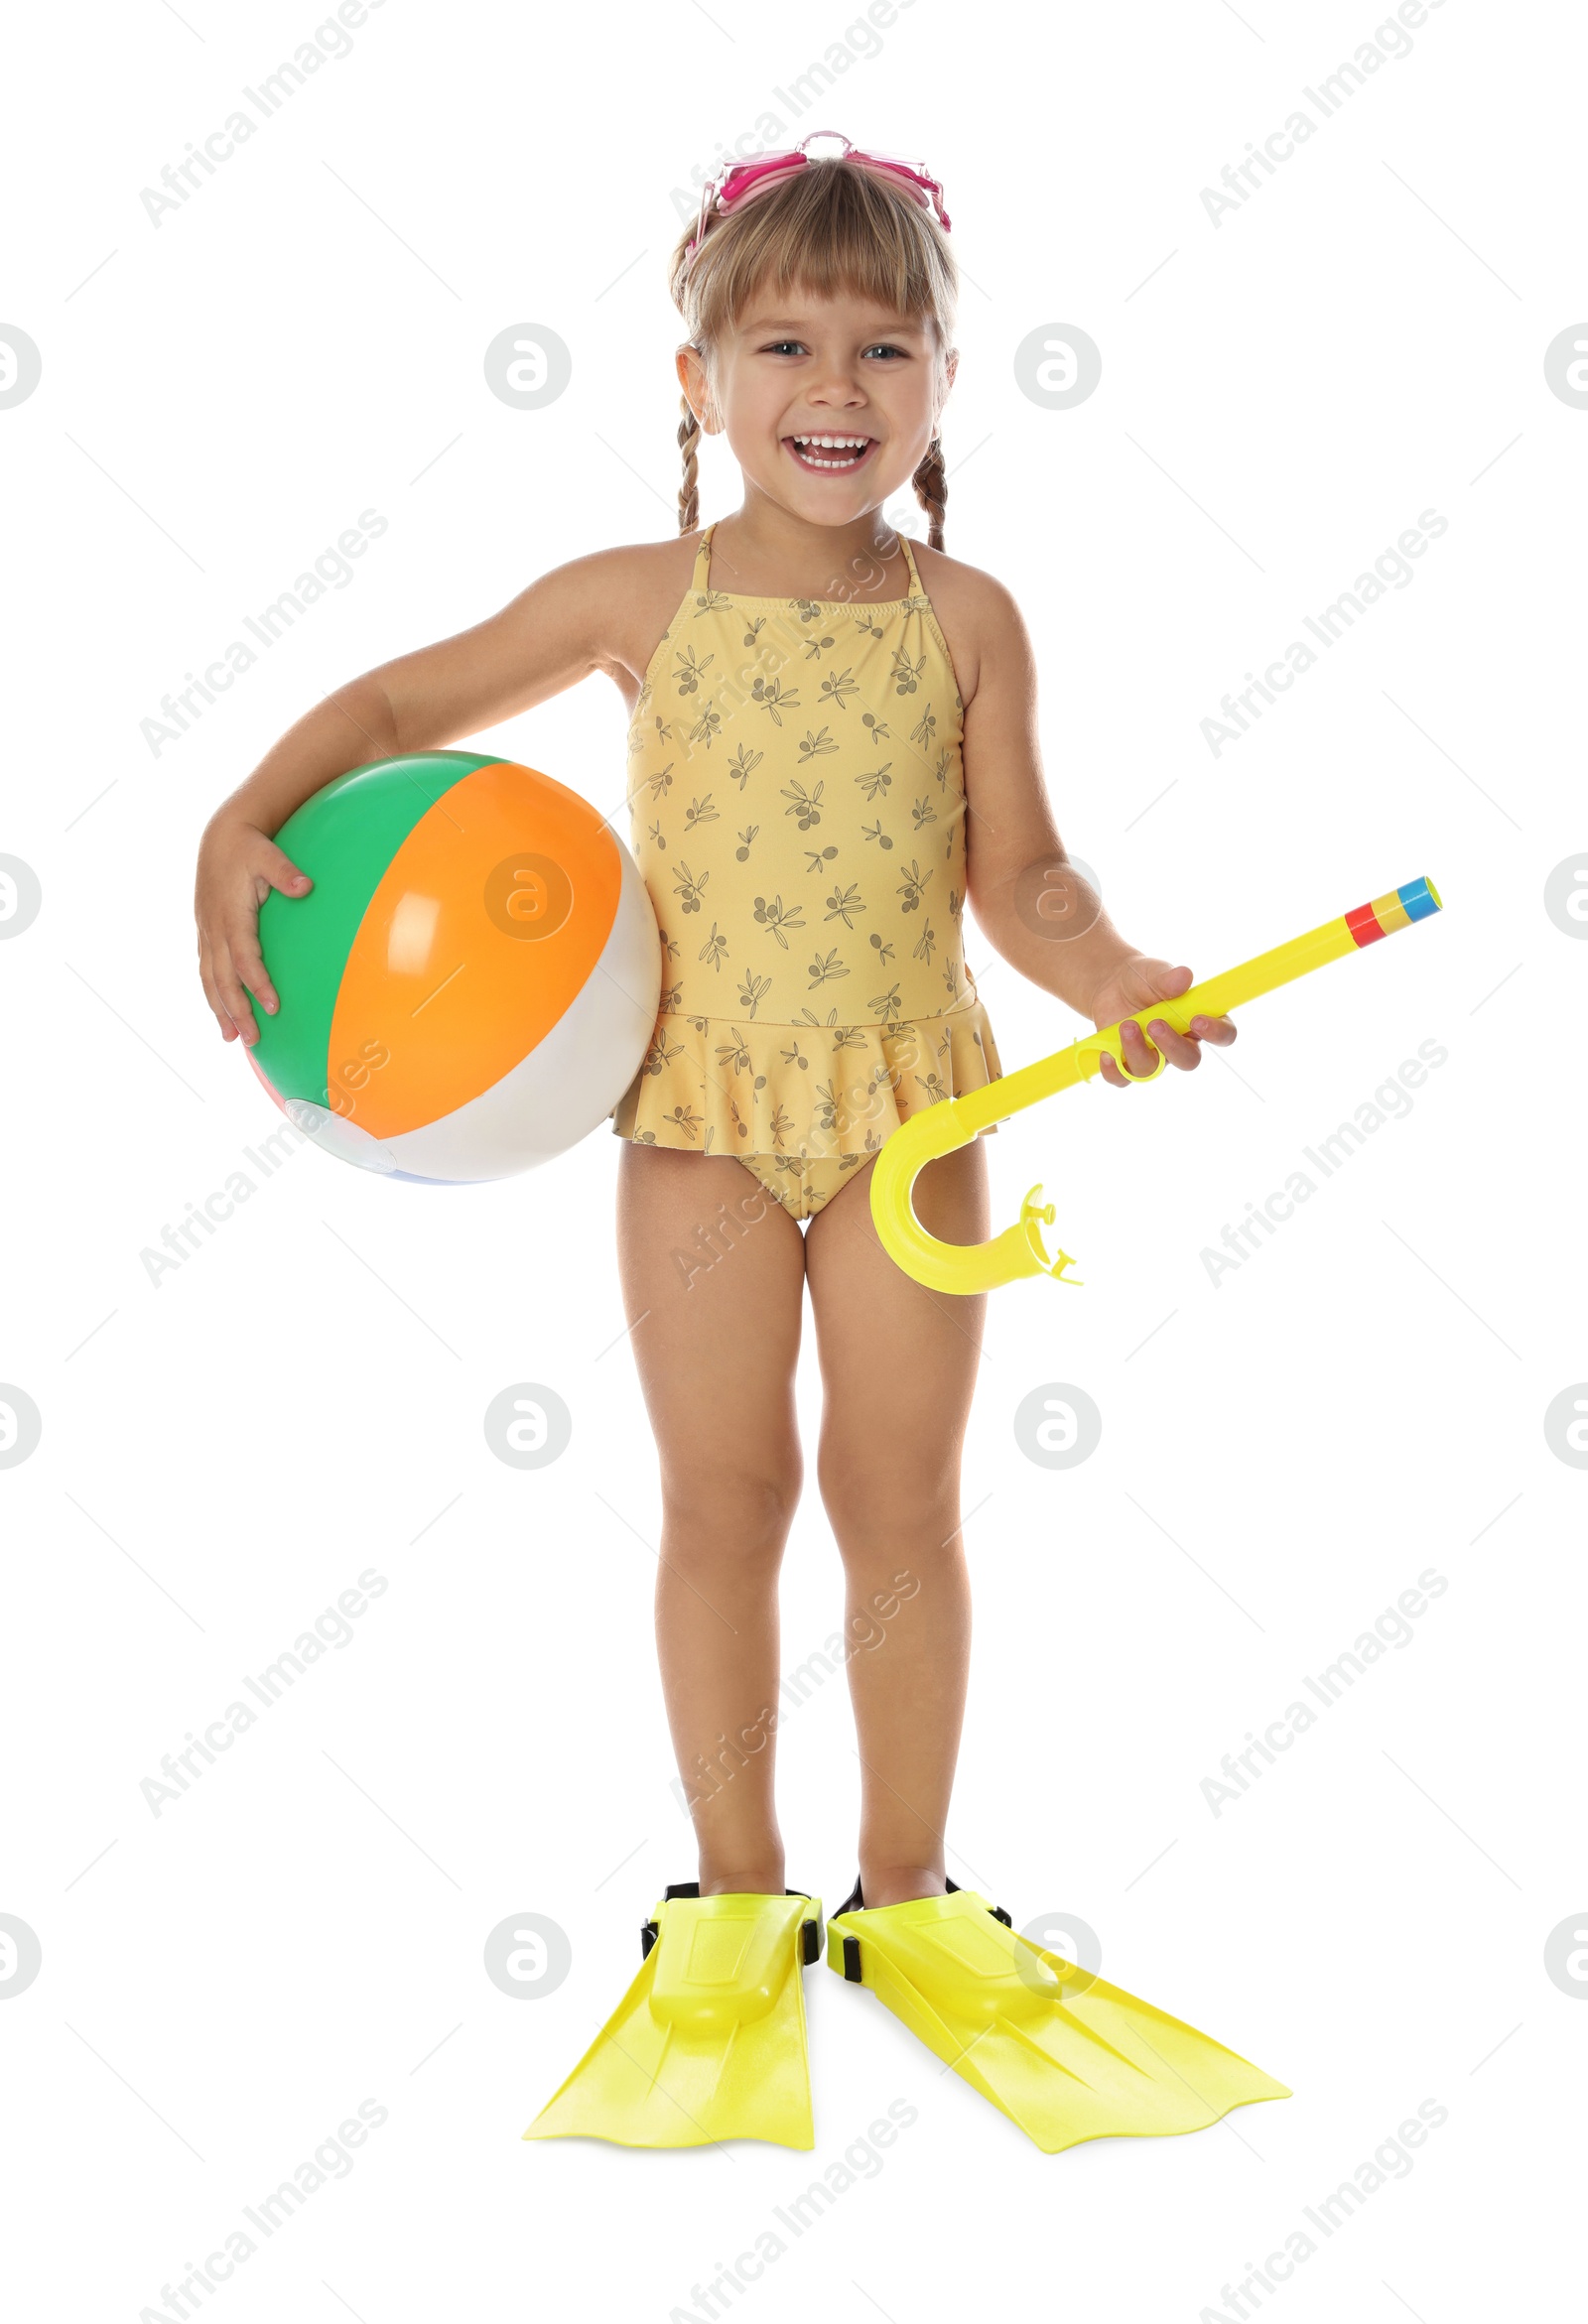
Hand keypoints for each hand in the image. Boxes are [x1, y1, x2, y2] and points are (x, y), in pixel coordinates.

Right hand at [195, 819, 311, 1043]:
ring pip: (210, 979)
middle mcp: (214, 928)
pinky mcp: (205, 933)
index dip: (257, 984)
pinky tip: (221, 1013)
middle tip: (252, 1040)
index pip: (245, 958)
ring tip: (231, 1038)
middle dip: (236, 1011)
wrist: (220, 837)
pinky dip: (212, 994)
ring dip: (220, 1010)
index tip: (274, 1007)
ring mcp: (207, 932)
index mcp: (231, 915)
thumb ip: (285, 872)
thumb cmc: (249, 847)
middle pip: (223, 979)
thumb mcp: (268, 854)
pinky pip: (206, 970)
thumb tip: (306, 886)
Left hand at [1085, 956, 1235, 1087]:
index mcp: (1198, 1021)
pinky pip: (1123, 1078)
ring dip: (1137, 1050)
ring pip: (1152, 1071)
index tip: (1198, 1019)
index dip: (1217, 1032)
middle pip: (1188, 1060)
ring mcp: (1153, 1057)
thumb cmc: (1143, 979)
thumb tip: (1184, 976)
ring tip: (1126, 1025)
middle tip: (1155, 1024)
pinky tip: (1106, 1054)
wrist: (1111, 986)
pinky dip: (1113, 1070)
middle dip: (1172, 1045)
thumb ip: (1168, 978)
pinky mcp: (1127, 1065)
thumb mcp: (1153, 973)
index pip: (1223, 1034)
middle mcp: (1179, 1044)